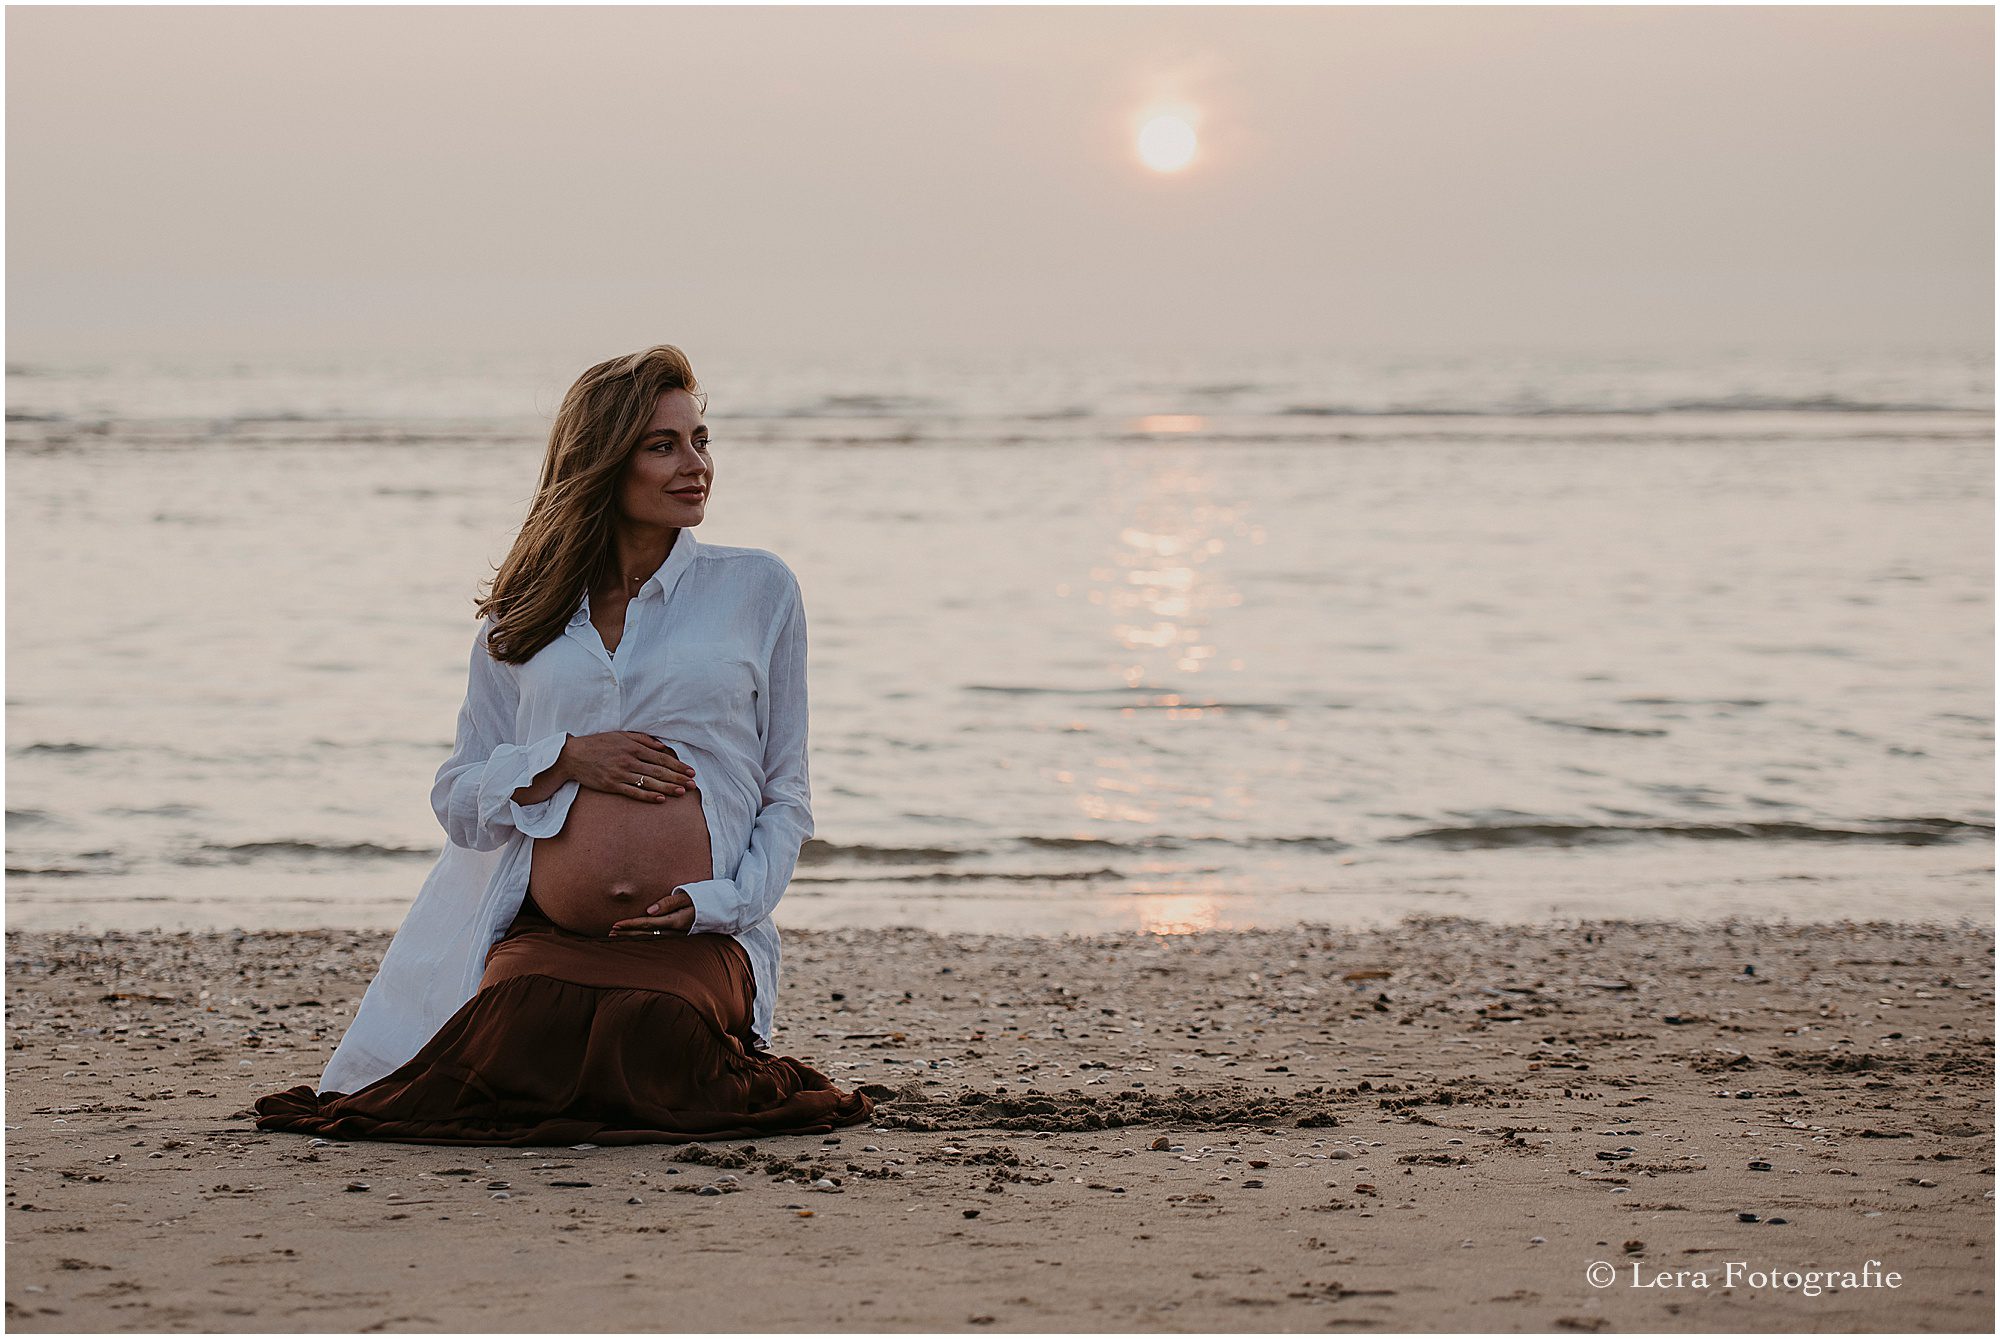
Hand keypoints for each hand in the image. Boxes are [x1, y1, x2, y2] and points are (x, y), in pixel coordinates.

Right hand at [562, 731, 694, 802]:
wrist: (573, 755)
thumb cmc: (598, 744)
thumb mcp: (621, 735)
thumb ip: (642, 740)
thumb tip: (662, 747)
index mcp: (633, 747)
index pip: (661, 758)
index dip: (678, 766)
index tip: (690, 771)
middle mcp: (629, 760)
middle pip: (659, 771)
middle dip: (678, 778)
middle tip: (693, 784)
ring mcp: (620, 774)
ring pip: (649, 783)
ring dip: (668, 788)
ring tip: (682, 792)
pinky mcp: (612, 785)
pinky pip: (633, 792)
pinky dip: (648, 796)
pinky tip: (661, 799)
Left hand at [608, 889, 695, 935]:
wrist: (720, 909)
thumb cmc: (703, 898)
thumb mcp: (687, 896)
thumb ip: (669, 903)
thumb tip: (649, 910)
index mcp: (675, 921)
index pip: (647, 923)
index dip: (630, 925)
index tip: (615, 925)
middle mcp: (674, 931)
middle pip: (645, 934)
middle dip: (627, 933)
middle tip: (610, 932)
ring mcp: (676, 935)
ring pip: (649, 937)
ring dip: (632, 937)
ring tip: (617, 935)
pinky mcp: (677, 935)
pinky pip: (656, 937)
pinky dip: (642, 937)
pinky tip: (635, 936)